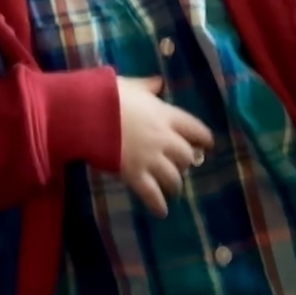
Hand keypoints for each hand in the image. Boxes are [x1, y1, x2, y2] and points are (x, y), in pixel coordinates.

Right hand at [116, 75, 213, 216]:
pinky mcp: (136, 175)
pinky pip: (152, 195)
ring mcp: (151, 159)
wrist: (88, 114)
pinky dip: (158, 205)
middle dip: (185, 163)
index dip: (203, 138)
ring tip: (172, 190)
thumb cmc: (109, 96)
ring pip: (174, 178)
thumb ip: (147, 86)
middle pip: (187, 157)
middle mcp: (164, 139)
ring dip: (174, 185)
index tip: (207, 144)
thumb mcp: (131, 85)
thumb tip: (159, 82)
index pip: (195, 129)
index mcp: (166, 115)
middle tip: (179, 166)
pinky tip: (161, 211)